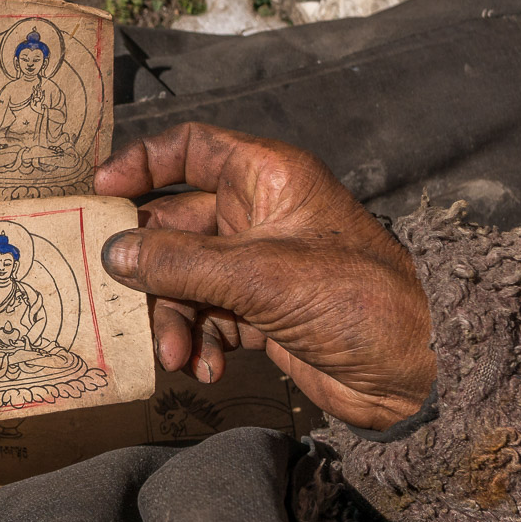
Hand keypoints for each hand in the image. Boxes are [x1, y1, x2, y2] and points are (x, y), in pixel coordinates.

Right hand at [94, 123, 435, 431]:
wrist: (421, 372)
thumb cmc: (356, 299)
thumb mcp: (259, 276)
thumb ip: (179, 264)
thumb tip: (112, 254)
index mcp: (267, 178)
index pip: (190, 149)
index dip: (141, 164)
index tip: (99, 194)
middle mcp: (258, 215)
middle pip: (174, 226)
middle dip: (150, 269)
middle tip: (121, 298)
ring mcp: (257, 266)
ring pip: (185, 279)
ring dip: (174, 318)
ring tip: (176, 355)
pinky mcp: (261, 313)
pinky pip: (207, 318)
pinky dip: (200, 342)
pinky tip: (206, 369)